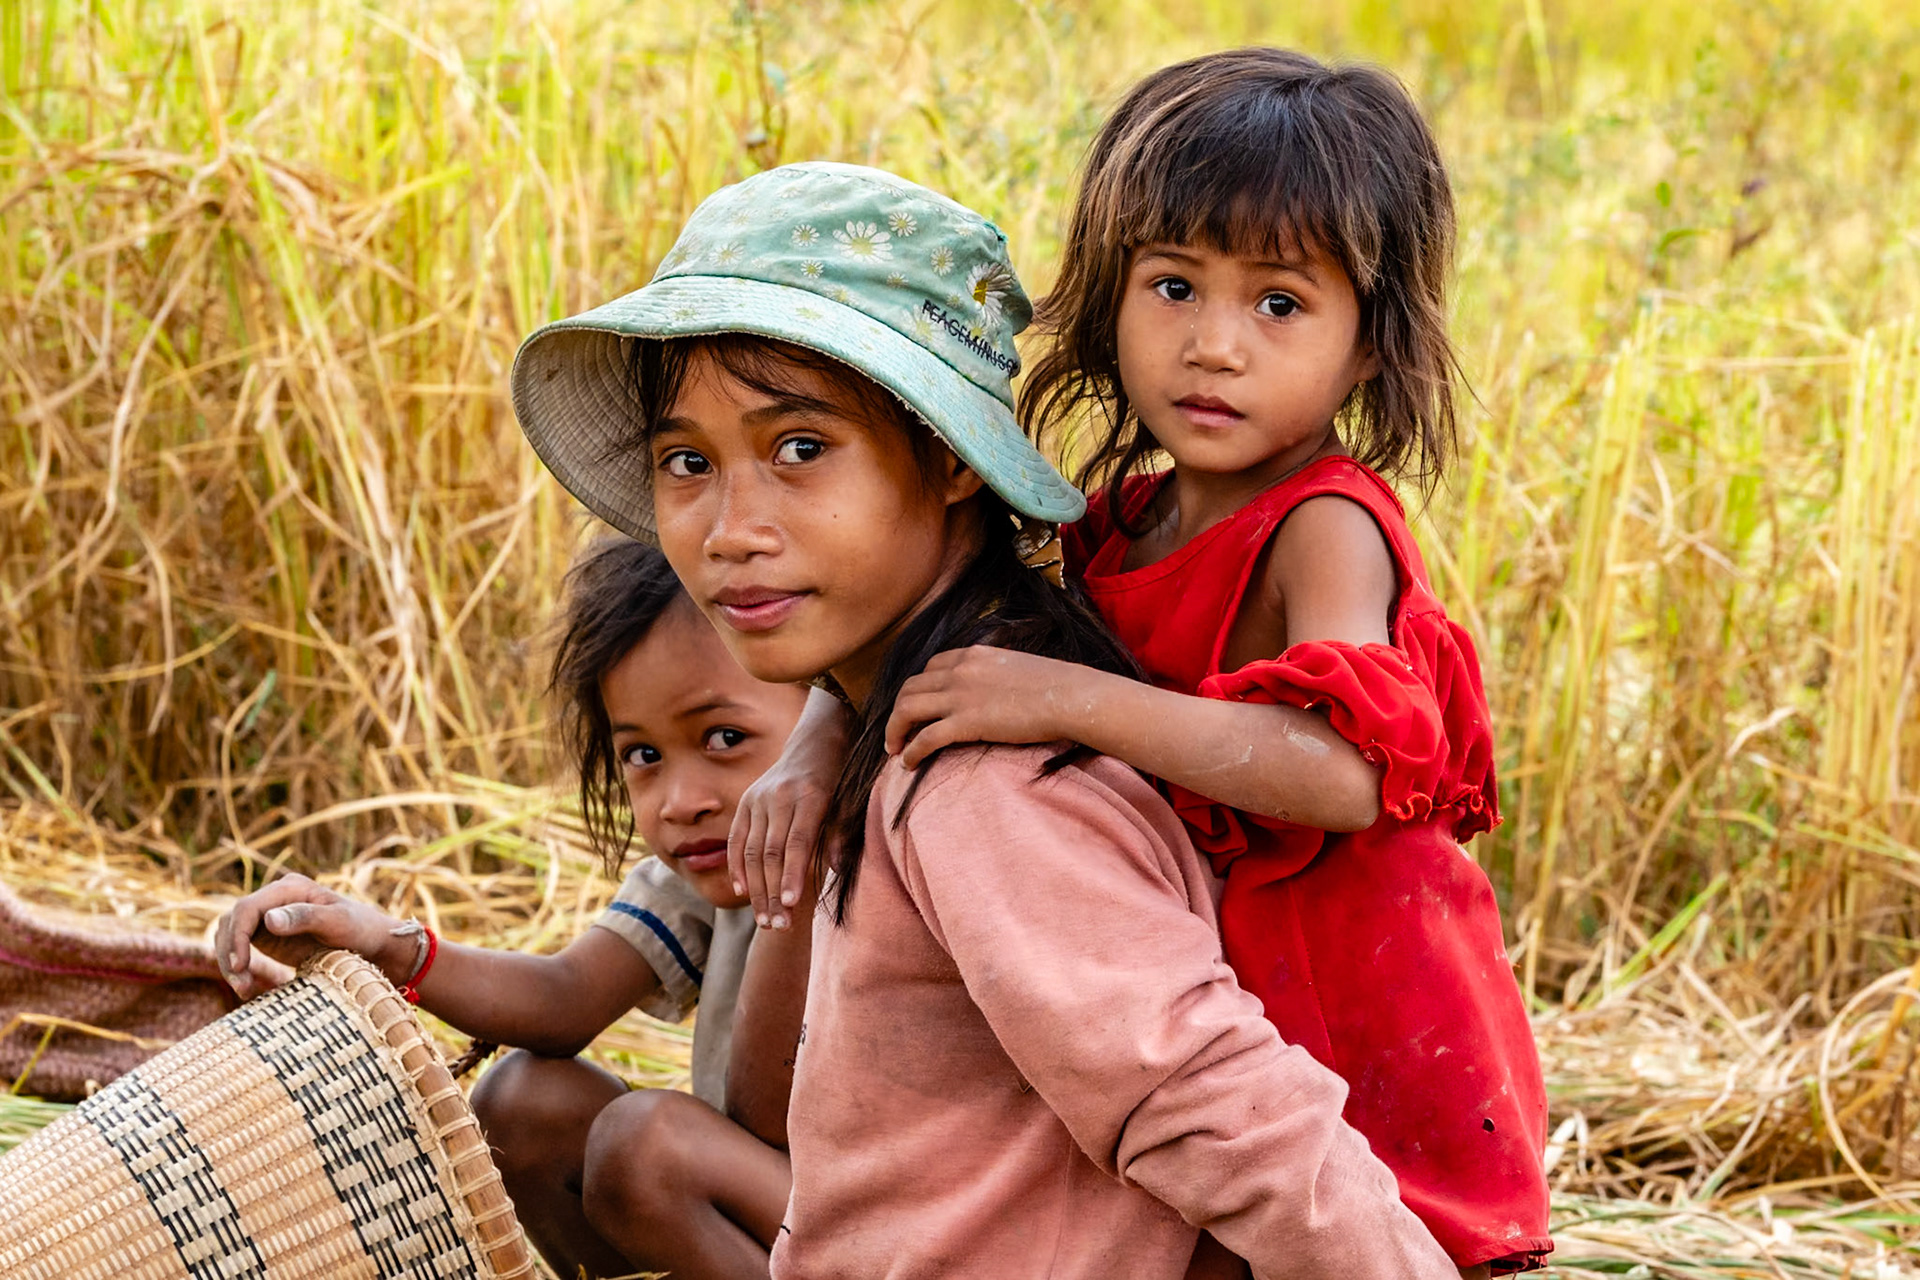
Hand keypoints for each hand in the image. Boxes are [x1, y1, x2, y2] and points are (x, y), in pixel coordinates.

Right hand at [214, 874, 415, 999]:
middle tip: (242, 985)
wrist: (373, 944)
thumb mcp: (339, 923)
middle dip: (230, 953)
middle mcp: (275, 898)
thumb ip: (306, 917)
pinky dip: (238, 966)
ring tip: (244, 989)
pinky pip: (241, 947)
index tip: (241, 965)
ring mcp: (269, 917)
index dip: (237, 936)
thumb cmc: (361, 929)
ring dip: (230, 962)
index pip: (247, 908)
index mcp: (290, 888)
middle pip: (232, 921)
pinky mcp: (268, 936)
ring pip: (230, 935)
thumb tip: (269, 918)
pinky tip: (247, 987)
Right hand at [729, 692, 849, 930]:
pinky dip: (737, 866)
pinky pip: (737, 838)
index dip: (792, 874)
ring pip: (752, 850)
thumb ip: (841, 833)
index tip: (790, 905)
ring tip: (764, 920)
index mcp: (810, 796)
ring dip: (756, 889)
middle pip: (771, 852)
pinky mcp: (746, 801)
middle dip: (773, 892)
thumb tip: (837, 868)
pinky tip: (742, 892)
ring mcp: (759, 798)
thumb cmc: (840, 778)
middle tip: (778, 926)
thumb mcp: (849, 800)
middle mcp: (780, 797)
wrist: (817, 739)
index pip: (798, 842)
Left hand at [884, 647, 1086, 768]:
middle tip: (897, 732)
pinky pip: (924, 738)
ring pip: (906, 710)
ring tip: (895, 750)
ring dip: (895, 731)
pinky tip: (908, 764)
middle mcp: (959, 670)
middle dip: (898, 711)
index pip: (929, 668)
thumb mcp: (1016, 666)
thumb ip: (995, 673)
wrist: (1069, 696)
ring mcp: (959, 695)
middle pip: (909, 688)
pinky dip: (910, 751)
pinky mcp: (966, 722)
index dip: (918, 689)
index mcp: (972, 654)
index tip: (917, 707)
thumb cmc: (1055, 685)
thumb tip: (994, 689)